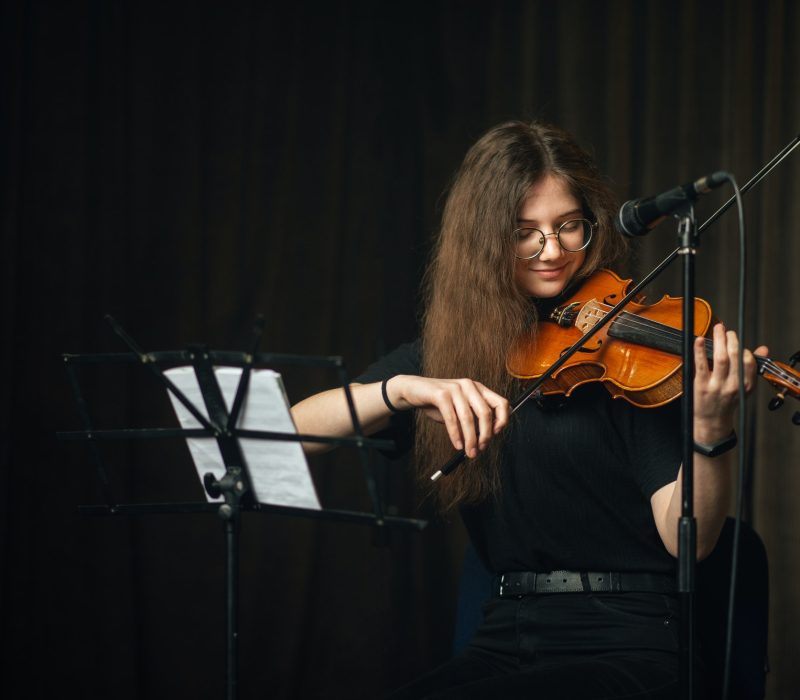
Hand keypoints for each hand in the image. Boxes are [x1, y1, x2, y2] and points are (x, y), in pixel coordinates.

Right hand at [386, 375, 509, 457]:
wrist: (414, 390)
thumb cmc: (439, 403)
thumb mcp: (460, 409)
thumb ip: (473, 419)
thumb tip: (485, 440)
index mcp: (478, 389)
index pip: (501, 403)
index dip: (503, 420)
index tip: (496, 434)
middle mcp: (469, 386)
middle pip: (486, 413)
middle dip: (485, 435)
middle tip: (480, 449)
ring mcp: (455, 388)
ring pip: (468, 418)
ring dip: (470, 439)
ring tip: (469, 452)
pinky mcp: (441, 394)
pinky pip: (452, 418)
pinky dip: (455, 434)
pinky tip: (457, 444)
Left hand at [693, 324, 767, 442]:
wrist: (712, 421)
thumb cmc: (727, 401)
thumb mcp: (744, 386)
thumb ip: (752, 367)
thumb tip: (763, 349)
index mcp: (746, 385)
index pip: (748, 361)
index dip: (742, 348)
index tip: (735, 339)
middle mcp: (734, 385)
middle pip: (735, 357)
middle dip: (731, 340)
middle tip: (725, 330)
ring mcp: (717, 386)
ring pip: (721, 359)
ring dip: (719, 341)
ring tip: (717, 329)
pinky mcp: (701, 386)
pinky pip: (701, 365)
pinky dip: (699, 351)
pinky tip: (698, 340)